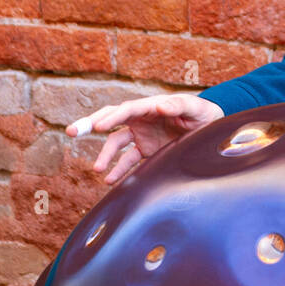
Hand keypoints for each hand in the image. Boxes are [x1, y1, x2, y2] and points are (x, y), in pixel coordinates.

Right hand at [66, 94, 224, 183]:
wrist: (212, 129)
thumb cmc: (204, 114)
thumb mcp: (196, 109)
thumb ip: (179, 106)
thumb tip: (159, 105)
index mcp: (151, 106)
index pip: (126, 109)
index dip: (111, 117)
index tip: (97, 126)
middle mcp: (142, 120)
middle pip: (111, 120)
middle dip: (90, 124)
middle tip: (71, 131)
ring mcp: (142, 136)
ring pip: (116, 144)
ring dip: (105, 155)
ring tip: (97, 169)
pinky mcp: (147, 151)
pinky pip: (128, 161)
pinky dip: (118, 170)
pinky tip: (109, 180)